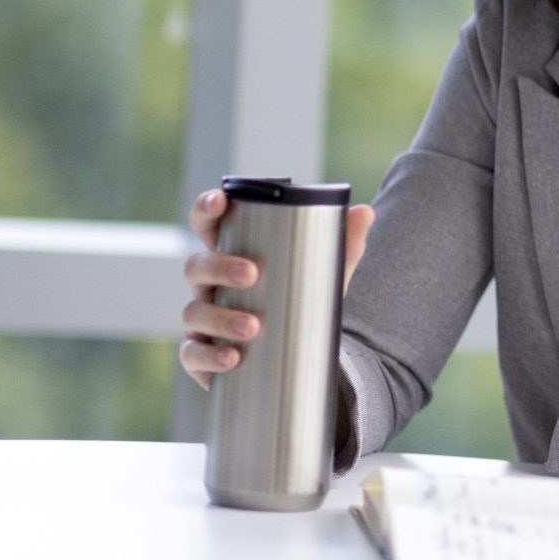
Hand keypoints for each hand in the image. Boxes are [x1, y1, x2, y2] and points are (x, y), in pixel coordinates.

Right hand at [176, 191, 376, 388]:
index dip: (206, 209)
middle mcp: (209, 286)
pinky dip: (210, 356)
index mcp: (232, 255)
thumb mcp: (324, 274)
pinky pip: (194, 354)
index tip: (220, 201)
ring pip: (194, 312)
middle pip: (197, 266)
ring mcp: (202, 321)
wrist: (299, 357)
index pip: (208, 225)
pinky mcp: (202, 355)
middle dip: (220, 266)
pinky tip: (233, 358)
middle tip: (252, 273)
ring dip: (221, 317)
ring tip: (253, 326)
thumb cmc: (301, 301)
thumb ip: (343, 244)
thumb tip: (365, 212)